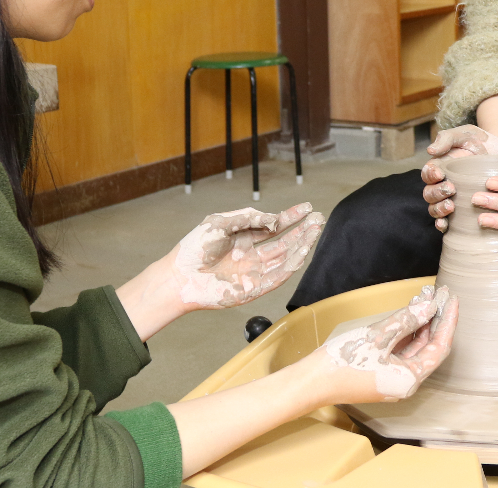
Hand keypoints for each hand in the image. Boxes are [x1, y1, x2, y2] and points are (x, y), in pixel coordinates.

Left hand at [172, 204, 324, 308]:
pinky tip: (301, 254)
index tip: (307, 208)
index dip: (290, 217)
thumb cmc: (193, 249)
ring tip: (315, 232)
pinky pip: (276, 278)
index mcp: (243, 237)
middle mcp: (252, 255)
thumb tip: (273, 219)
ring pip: (284, 259)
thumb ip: (247, 218)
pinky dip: (290, 267)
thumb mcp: (219, 223)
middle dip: (301, 230)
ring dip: (300, 246)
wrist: (179, 276)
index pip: (273, 226)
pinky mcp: (252, 290)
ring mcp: (253, 272)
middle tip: (318, 219)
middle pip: (283, 242)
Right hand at [313, 285, 457, 402]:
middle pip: (429, 346)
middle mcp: (406, 381)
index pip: (440, 347)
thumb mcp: (379, 336)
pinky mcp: (381, 370)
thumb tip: (430, 306)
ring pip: (414, 346)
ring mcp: (393, 376)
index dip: (447, 321)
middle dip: (434, 318)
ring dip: (420, 321)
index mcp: (410, 379)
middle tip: (439, 293)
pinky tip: (408, 311)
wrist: (314, 381)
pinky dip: (406, 330)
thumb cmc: (344, 363)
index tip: (450, 299)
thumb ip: (407, 320)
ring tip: (424, 296)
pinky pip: (400, 348)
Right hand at [422, 125, 497, 232]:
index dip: (430, 176)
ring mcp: (452, 199)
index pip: (427, 174)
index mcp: (439, 168)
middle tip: (451, 189)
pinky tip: (445, 226)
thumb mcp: (463, 134)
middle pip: (429, 194)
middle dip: (437, 193)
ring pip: (435, 209)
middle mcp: (442, 185)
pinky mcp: (463, 211)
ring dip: (439, 210)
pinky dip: (443, 225)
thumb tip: (430, 150)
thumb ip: (446, 139)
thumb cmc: (479, 141)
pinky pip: (448, 222)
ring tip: (451, 207)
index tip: (440, 174)